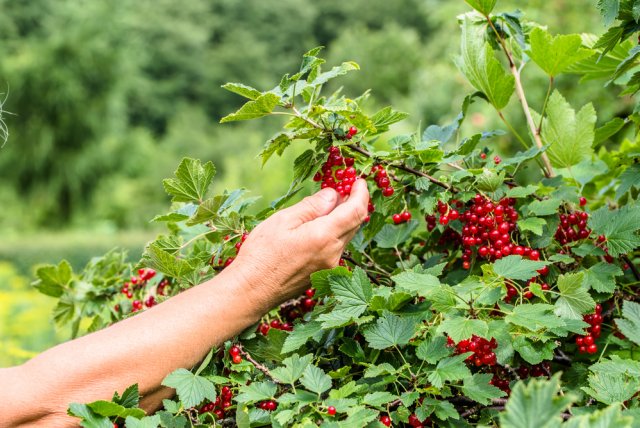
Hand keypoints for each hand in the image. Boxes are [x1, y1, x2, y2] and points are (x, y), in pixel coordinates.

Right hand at [228, 178, 368, 311]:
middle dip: (352, 204)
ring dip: (341, 220)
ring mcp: (330, 267)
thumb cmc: (261, 255)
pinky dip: (332, 234)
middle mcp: (333, 254)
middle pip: (354, 224)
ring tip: (323, 207)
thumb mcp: (283, 221)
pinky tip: (315, 229)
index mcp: (324, 237)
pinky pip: (335, 249)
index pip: (356, 211)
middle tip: (341, 189)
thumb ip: (312, 207)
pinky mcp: (323, 275)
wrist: (251, 292)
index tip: (358, 182)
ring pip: (344, 237)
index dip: (361, 193)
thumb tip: (333, 195)